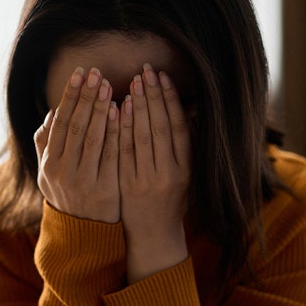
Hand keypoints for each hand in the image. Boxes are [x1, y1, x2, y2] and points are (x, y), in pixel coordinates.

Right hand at [35, 66, 120, 222]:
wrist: (83, 234)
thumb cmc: (68, 196)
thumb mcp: (48, 174)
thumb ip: (46, 144)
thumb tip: (51, 113)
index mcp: (49, 164)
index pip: (59, 122)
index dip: (69, 96)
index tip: (79, 74)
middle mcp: (62, 171)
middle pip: (75, 126)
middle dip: (85, 97)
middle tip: (96, 72)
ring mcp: (83, 180)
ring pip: (92, 137)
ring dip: (100, 109)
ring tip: (108, 85)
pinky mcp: (105, 188)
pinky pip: (111, 154)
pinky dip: (114, 131)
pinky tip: (121, 112)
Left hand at [119, 64, 190, 282]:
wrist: (153, 234)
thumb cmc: (170, 199)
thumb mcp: (185, 174)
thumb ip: (185, 145)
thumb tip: (188, 109)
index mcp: (185, 168)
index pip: (178, 126)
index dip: (170, 100)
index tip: (163, 78)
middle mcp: (168, 173)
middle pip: (159, 127)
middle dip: (152, 97)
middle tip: (145, 71)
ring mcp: (146, 179)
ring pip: (141, 137)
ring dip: (136, 108)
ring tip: (131, 83)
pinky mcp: (126, 185)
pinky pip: (122, 152)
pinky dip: (120, 129)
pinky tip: (116, 109)